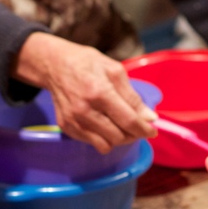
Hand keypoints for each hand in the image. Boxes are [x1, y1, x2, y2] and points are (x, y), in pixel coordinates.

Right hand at [11, 32, 157, 153]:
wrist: (54, 64)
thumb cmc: (87, 63)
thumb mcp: (115, 71)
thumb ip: (133, 97)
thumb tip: (150, 118)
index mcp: (99, 92)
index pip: (129, 121)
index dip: (144, 130)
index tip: (152, 131)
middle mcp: (84, 110)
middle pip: (119, 137)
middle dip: (133, 134)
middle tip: (136, 125)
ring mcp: (73, 121)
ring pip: (106, 145)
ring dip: (118, 138)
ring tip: (120, 125)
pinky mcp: (66, 127)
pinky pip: (93, 143)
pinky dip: (103, 138)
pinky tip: (103, 123)